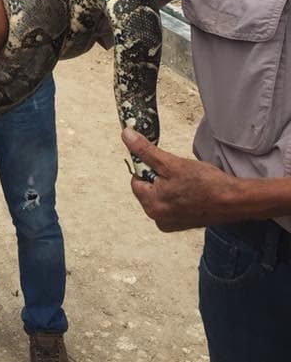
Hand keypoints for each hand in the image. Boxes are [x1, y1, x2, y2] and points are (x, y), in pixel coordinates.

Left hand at [121, 128, 244, 230]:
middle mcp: (157, 218)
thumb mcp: (172, 163)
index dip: (149, 167)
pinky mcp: (181, 224)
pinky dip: (178, 197)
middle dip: (159, 178)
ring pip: (160, 196)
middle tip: (179, 174)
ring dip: (169, 187)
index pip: (136, 179)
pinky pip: (171, 205)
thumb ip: (146, 151)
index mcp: (151, 205)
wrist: (234, 201)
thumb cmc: (206, 183)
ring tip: (188, 184)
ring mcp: (170, 223)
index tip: (165, 164)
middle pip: (148, 189)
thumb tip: (127, 136)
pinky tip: (192, 193)